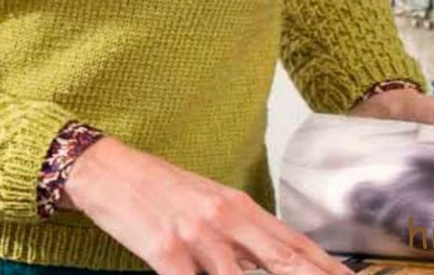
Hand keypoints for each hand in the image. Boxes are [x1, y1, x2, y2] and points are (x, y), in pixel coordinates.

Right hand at [60, 135, 354, 274]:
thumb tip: (277, 259)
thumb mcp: (206, 202)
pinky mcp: (165, 250)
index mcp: (237, 205)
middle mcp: (224, 218)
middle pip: (281, 261)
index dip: (327, 268)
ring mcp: (196, 236)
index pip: (294, 243)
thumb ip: (241, 231)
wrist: (106, 168)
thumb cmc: (158, 188)